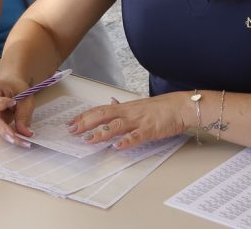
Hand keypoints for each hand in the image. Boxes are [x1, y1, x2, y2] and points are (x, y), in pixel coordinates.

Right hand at [0, 78, 35, 146]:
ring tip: (23, 142)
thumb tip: (25, 133)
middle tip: (17, 138)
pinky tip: (20, 140)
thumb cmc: (16, 88)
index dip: (0, 103)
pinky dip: (10, 136)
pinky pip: (0, 131)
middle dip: (4, 130)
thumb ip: (23, 114)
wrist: (13, 87)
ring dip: (9, 136)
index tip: (13, 103)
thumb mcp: (24, 97)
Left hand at [66, 93, 188, 149]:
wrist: (179, 107)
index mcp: (124, 107)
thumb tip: (110, 103)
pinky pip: (137, 136)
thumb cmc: (159, 108)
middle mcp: (127, 112)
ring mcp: (138, 121)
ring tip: (89, 140)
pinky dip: (127, 141)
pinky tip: (118, 146)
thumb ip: (123, 108)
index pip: (99, 110)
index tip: (70, 122)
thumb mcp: (137, 106)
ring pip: (116, 126)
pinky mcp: (150, 130)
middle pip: (102, 115)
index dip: (84, 116)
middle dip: (85, 123)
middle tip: (72, 131)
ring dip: (101, 133)